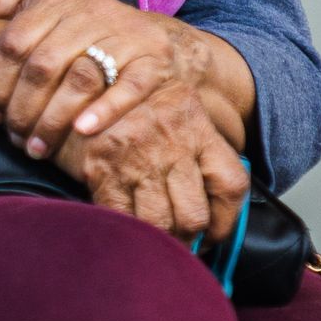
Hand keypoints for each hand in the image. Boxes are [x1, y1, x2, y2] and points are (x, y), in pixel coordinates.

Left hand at [0, 0, 252, 241]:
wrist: (154, 43)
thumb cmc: (79, 32)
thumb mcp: (35, 13)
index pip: (14, 41)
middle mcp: (92, 8)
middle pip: (43, 63)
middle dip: (22, 107)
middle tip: (11, 137)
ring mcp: (126, 33)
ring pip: (81, 77)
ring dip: (55, 117)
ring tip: (37, 147)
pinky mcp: (154, 60)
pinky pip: (129, 86)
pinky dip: (105, 109)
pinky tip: (82, 132)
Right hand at [49, 94, 249, 237]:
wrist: (89, 76)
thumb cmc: (140, 103)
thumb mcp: (181, 113)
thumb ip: (201, 153)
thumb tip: (210, 217)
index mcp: (198, 126)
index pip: (230, 185)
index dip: (225, 222)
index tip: (213, 234)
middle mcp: (171, 142)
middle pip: (194, 215)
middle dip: (189, 239)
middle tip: (180, 243)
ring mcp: (135, 158)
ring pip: (159, 224)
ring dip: (160, 242)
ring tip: (156, 242)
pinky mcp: (101, 168)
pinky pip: (121, 217)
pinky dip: (128, 233)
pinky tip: (129, 231)